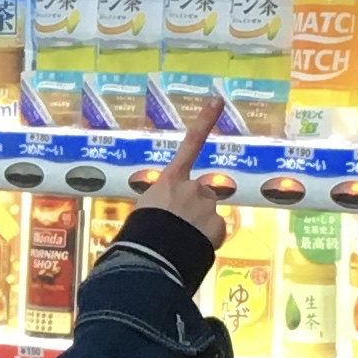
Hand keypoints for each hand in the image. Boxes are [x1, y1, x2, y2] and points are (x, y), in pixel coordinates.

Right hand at [136, 95, 228, 251]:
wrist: (151, 257)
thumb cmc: (139, 234)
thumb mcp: (144, 210)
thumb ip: (163, 204)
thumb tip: (169, 216)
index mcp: (170, 181)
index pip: (190, 144)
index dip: (205, 121)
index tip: (218, 101)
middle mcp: (192, 187)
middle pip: (201, 195)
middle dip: (195, 208)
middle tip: (178, 227)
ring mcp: (207, 206)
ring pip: (209, 215)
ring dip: (200, 226)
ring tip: (182, 241)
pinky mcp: (218, 226)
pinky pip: (215, 233)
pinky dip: (207, 241)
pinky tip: (193, 249)